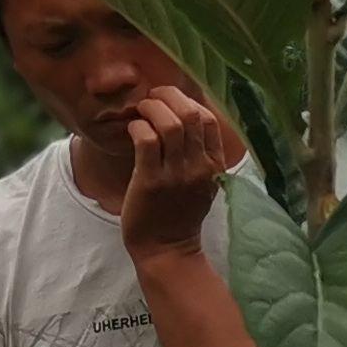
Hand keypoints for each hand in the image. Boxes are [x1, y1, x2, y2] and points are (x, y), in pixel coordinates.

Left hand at [118, 88, 237, 260]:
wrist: (167, 250)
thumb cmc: (180, 214)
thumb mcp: (203, 184)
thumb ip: (200, 155)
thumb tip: (186, 119)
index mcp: (214, 165)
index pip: (209, 119)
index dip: (188, 100)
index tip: (169, 100)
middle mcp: (199, 167)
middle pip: (190, 114)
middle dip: (168, 96)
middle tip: (151, 98)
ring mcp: (176, 175)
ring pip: (169, 123)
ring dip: (151, 108)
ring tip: (140, 111)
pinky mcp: (151, 181)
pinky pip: (146, 140)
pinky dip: (138, 127)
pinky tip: (133, 130)